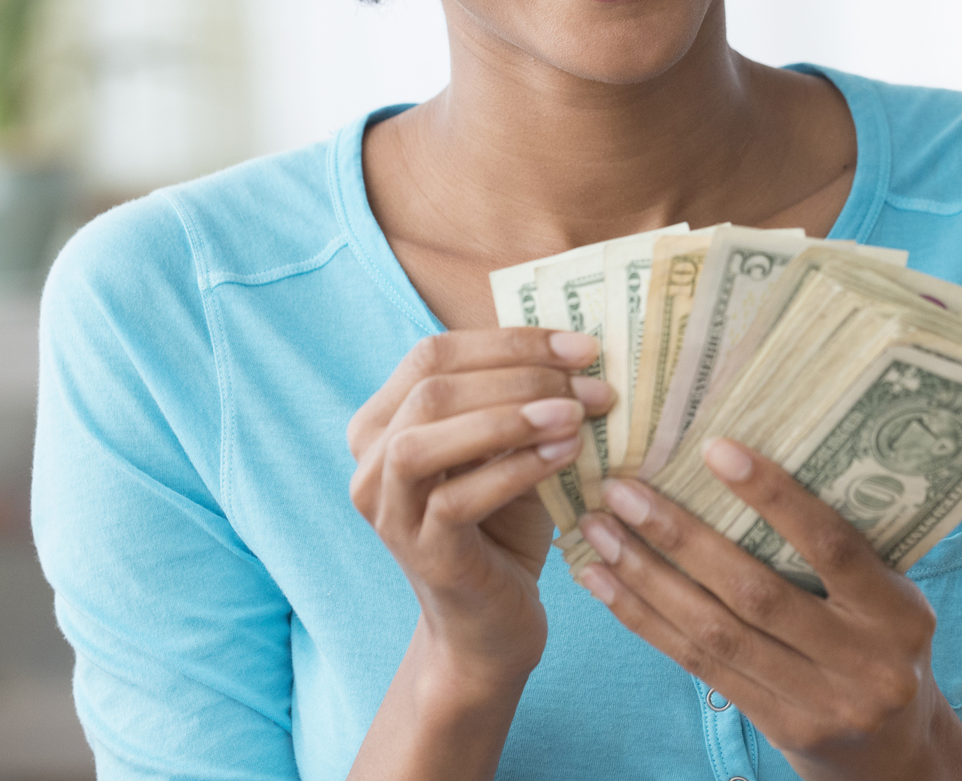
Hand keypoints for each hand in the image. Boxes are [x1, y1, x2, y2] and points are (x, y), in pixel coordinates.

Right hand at [347, 328, 608, 695]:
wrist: (493, 621)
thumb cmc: (505, 521)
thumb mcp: (510, 446)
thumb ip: (520, 395)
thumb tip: (578, 342)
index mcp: (384, 421)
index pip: (433, 353)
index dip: (509, 341)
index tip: (583, 346)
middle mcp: (370, 463)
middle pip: (431, 389)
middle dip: (519, 375)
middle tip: (591, 383)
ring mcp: (388, 512)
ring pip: (424, 440)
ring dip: (507, 417)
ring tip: (575, 414)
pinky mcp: (420, 554)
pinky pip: (455, 500)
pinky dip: (514, 469)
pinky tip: (565, 454)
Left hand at [569, 441, 961, 780]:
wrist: (894, 747)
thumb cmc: (882, 640)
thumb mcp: (888, 593)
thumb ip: (840, 548)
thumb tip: (748, 465)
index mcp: (899, 612)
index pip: (832, 545)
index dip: (774, 497)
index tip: (715, 448)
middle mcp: (864, 662)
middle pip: (755, 594)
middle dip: (681, 537)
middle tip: (623, 489)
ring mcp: (820, 704)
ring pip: (715, 634)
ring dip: (647, 578)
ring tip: (599, 532)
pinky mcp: (778, 728)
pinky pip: (700, 667)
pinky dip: (647, 621)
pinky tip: (607, 585)